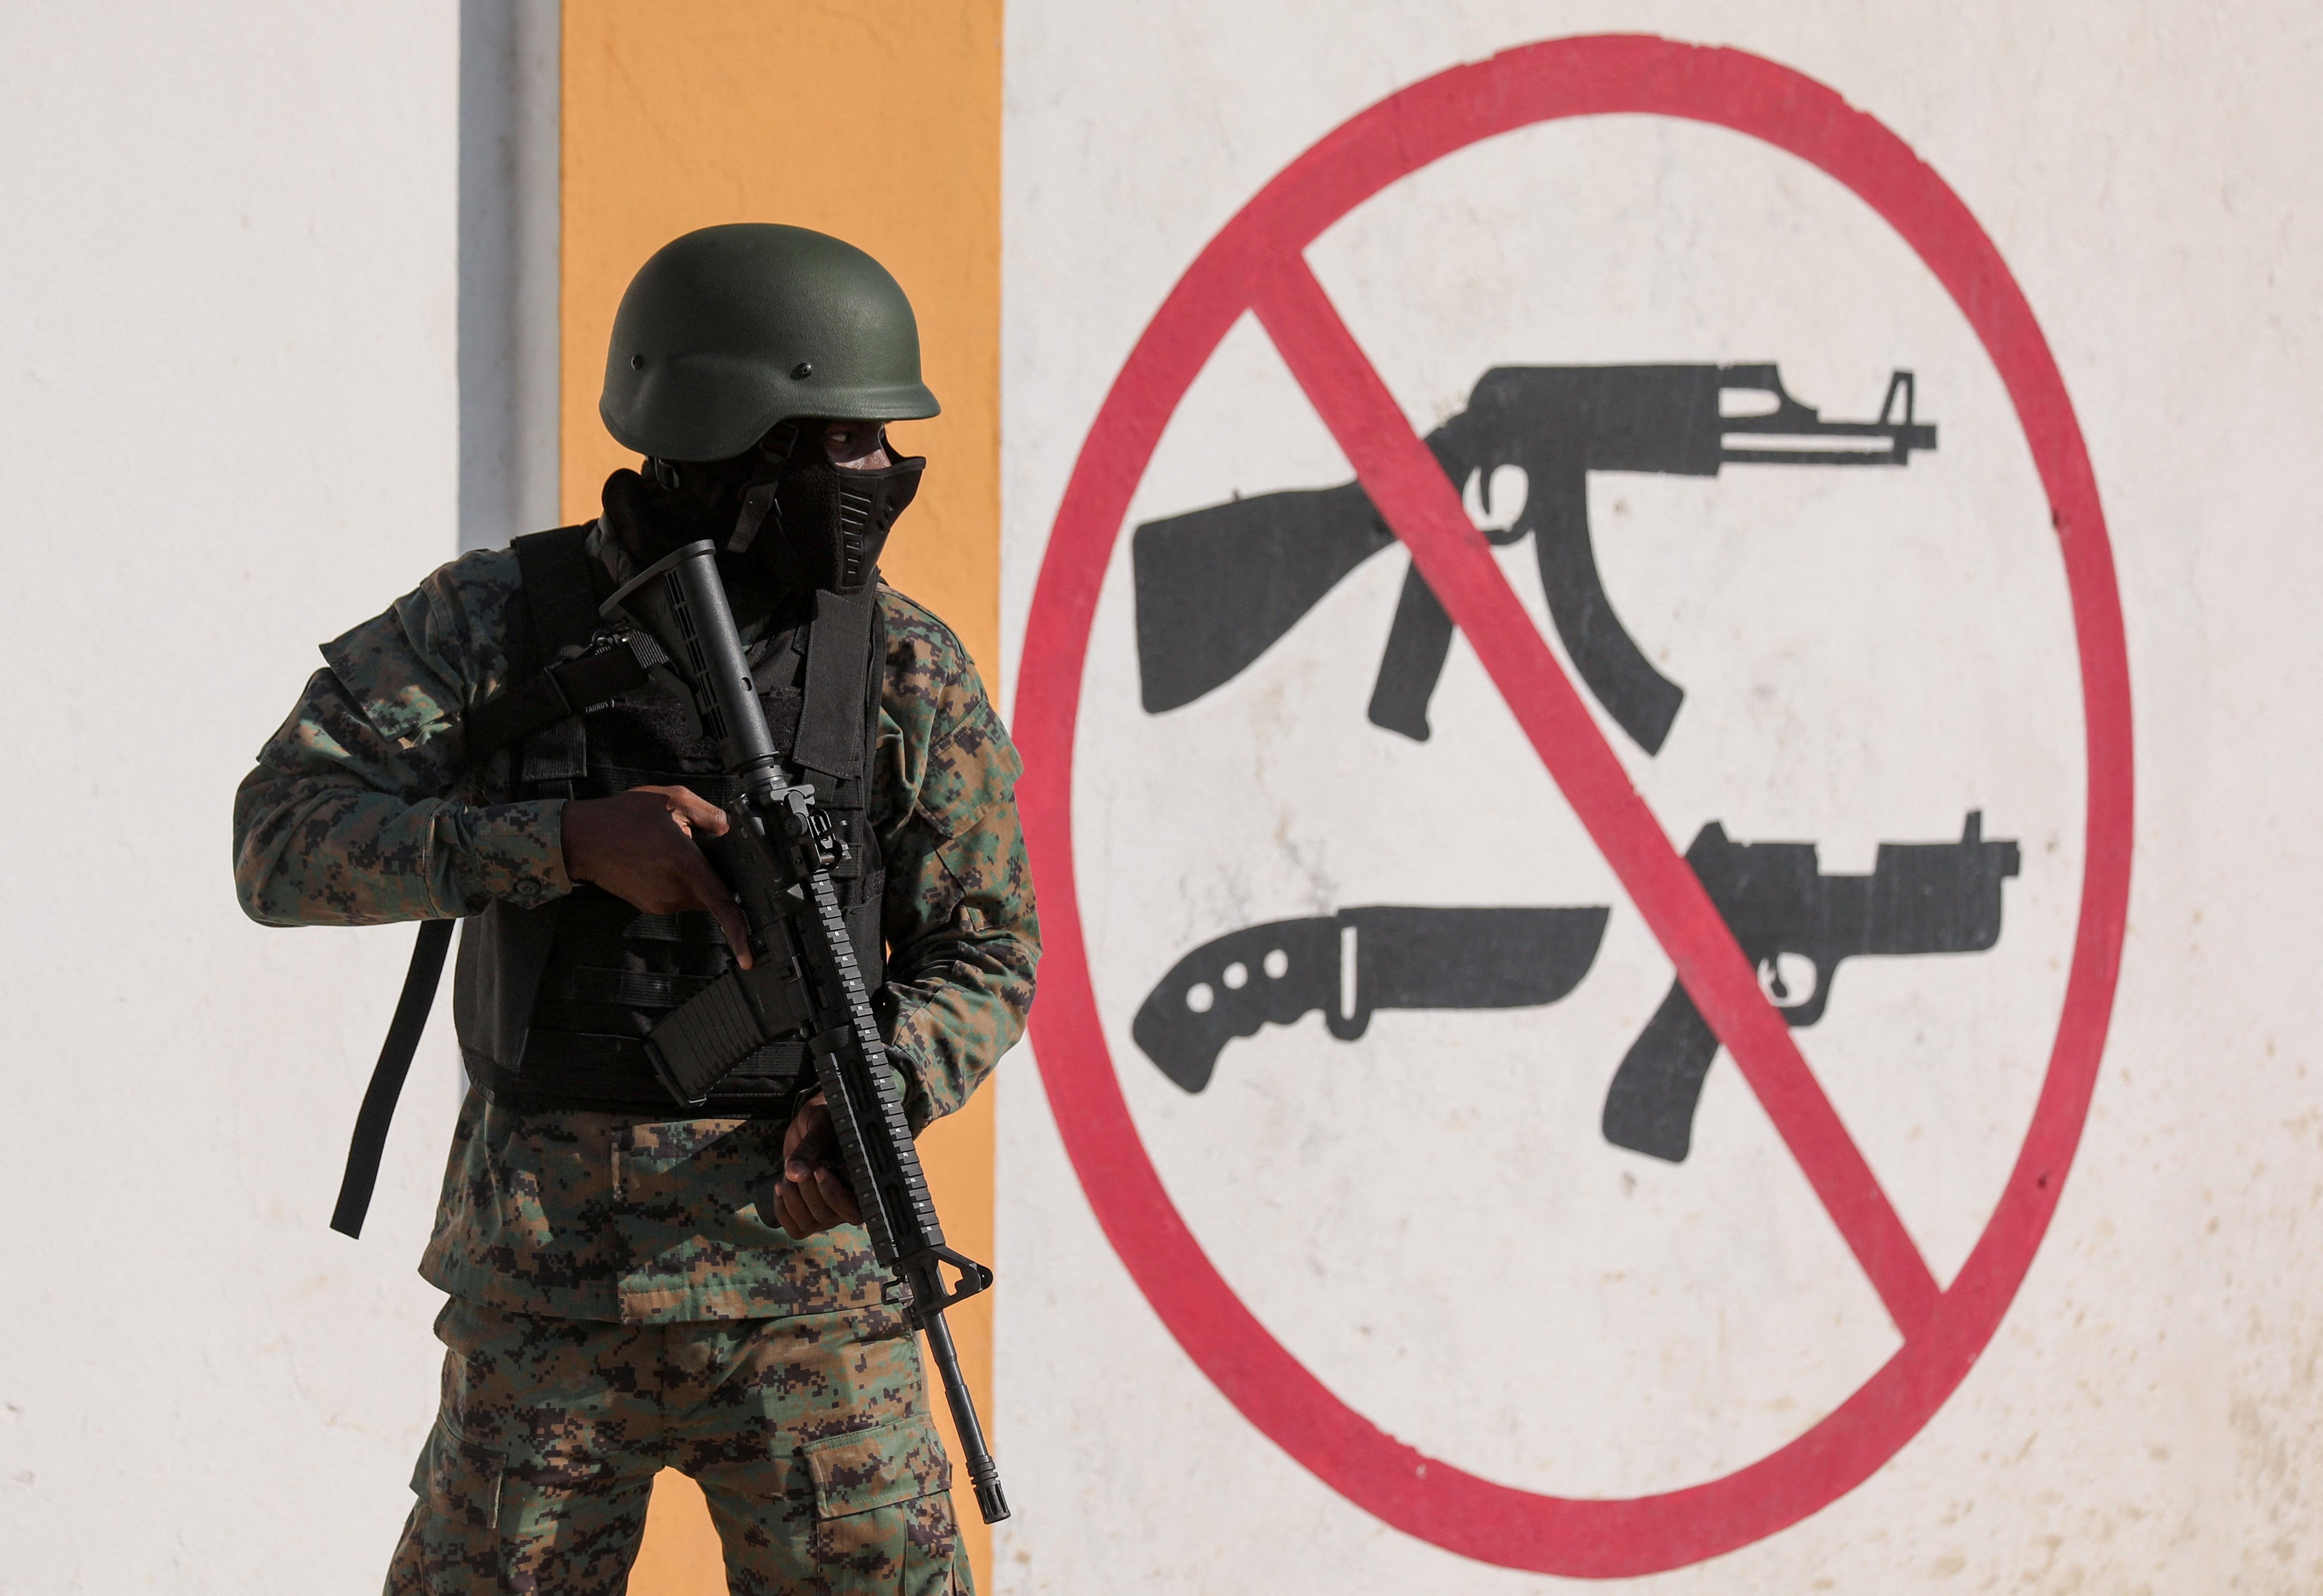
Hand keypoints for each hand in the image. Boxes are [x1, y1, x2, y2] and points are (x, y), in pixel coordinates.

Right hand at [559, 785, 752, 966]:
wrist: (582, 838)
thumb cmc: (623, 816)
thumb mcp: (674, 799)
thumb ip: (711, 815)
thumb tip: (730, 830)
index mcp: (685, 867)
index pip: (723, 906)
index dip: (740, 932)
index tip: (748, 957)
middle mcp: (674, 891)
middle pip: (712, 895)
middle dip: (712, 876)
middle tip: (693, 847)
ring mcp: (660, 902)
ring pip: (693, 895)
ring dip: (691, 877)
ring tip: (666, 849)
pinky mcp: (648, 905)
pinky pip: (675, 896)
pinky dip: (675, 881)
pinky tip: (657, 859)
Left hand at [772, 1094, 863, 1238]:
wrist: (810, 1124)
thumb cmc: (825, 1119)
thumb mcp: (821, 1124)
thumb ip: (812, 1146)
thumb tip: (795, 1173)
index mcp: (861, 1183)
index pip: (855, 1211)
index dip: (835, 1196)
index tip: (819, 1169)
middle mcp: (848, 1204)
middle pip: (826, 1216)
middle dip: (807, 1190)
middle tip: (799, 1165)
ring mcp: (827, 1213)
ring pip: (808, 1223)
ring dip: (792, 1198)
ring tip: (788, 1173)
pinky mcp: (807, 1214)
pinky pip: (794, 1229)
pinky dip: (782, 1210)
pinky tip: (780, 1187)